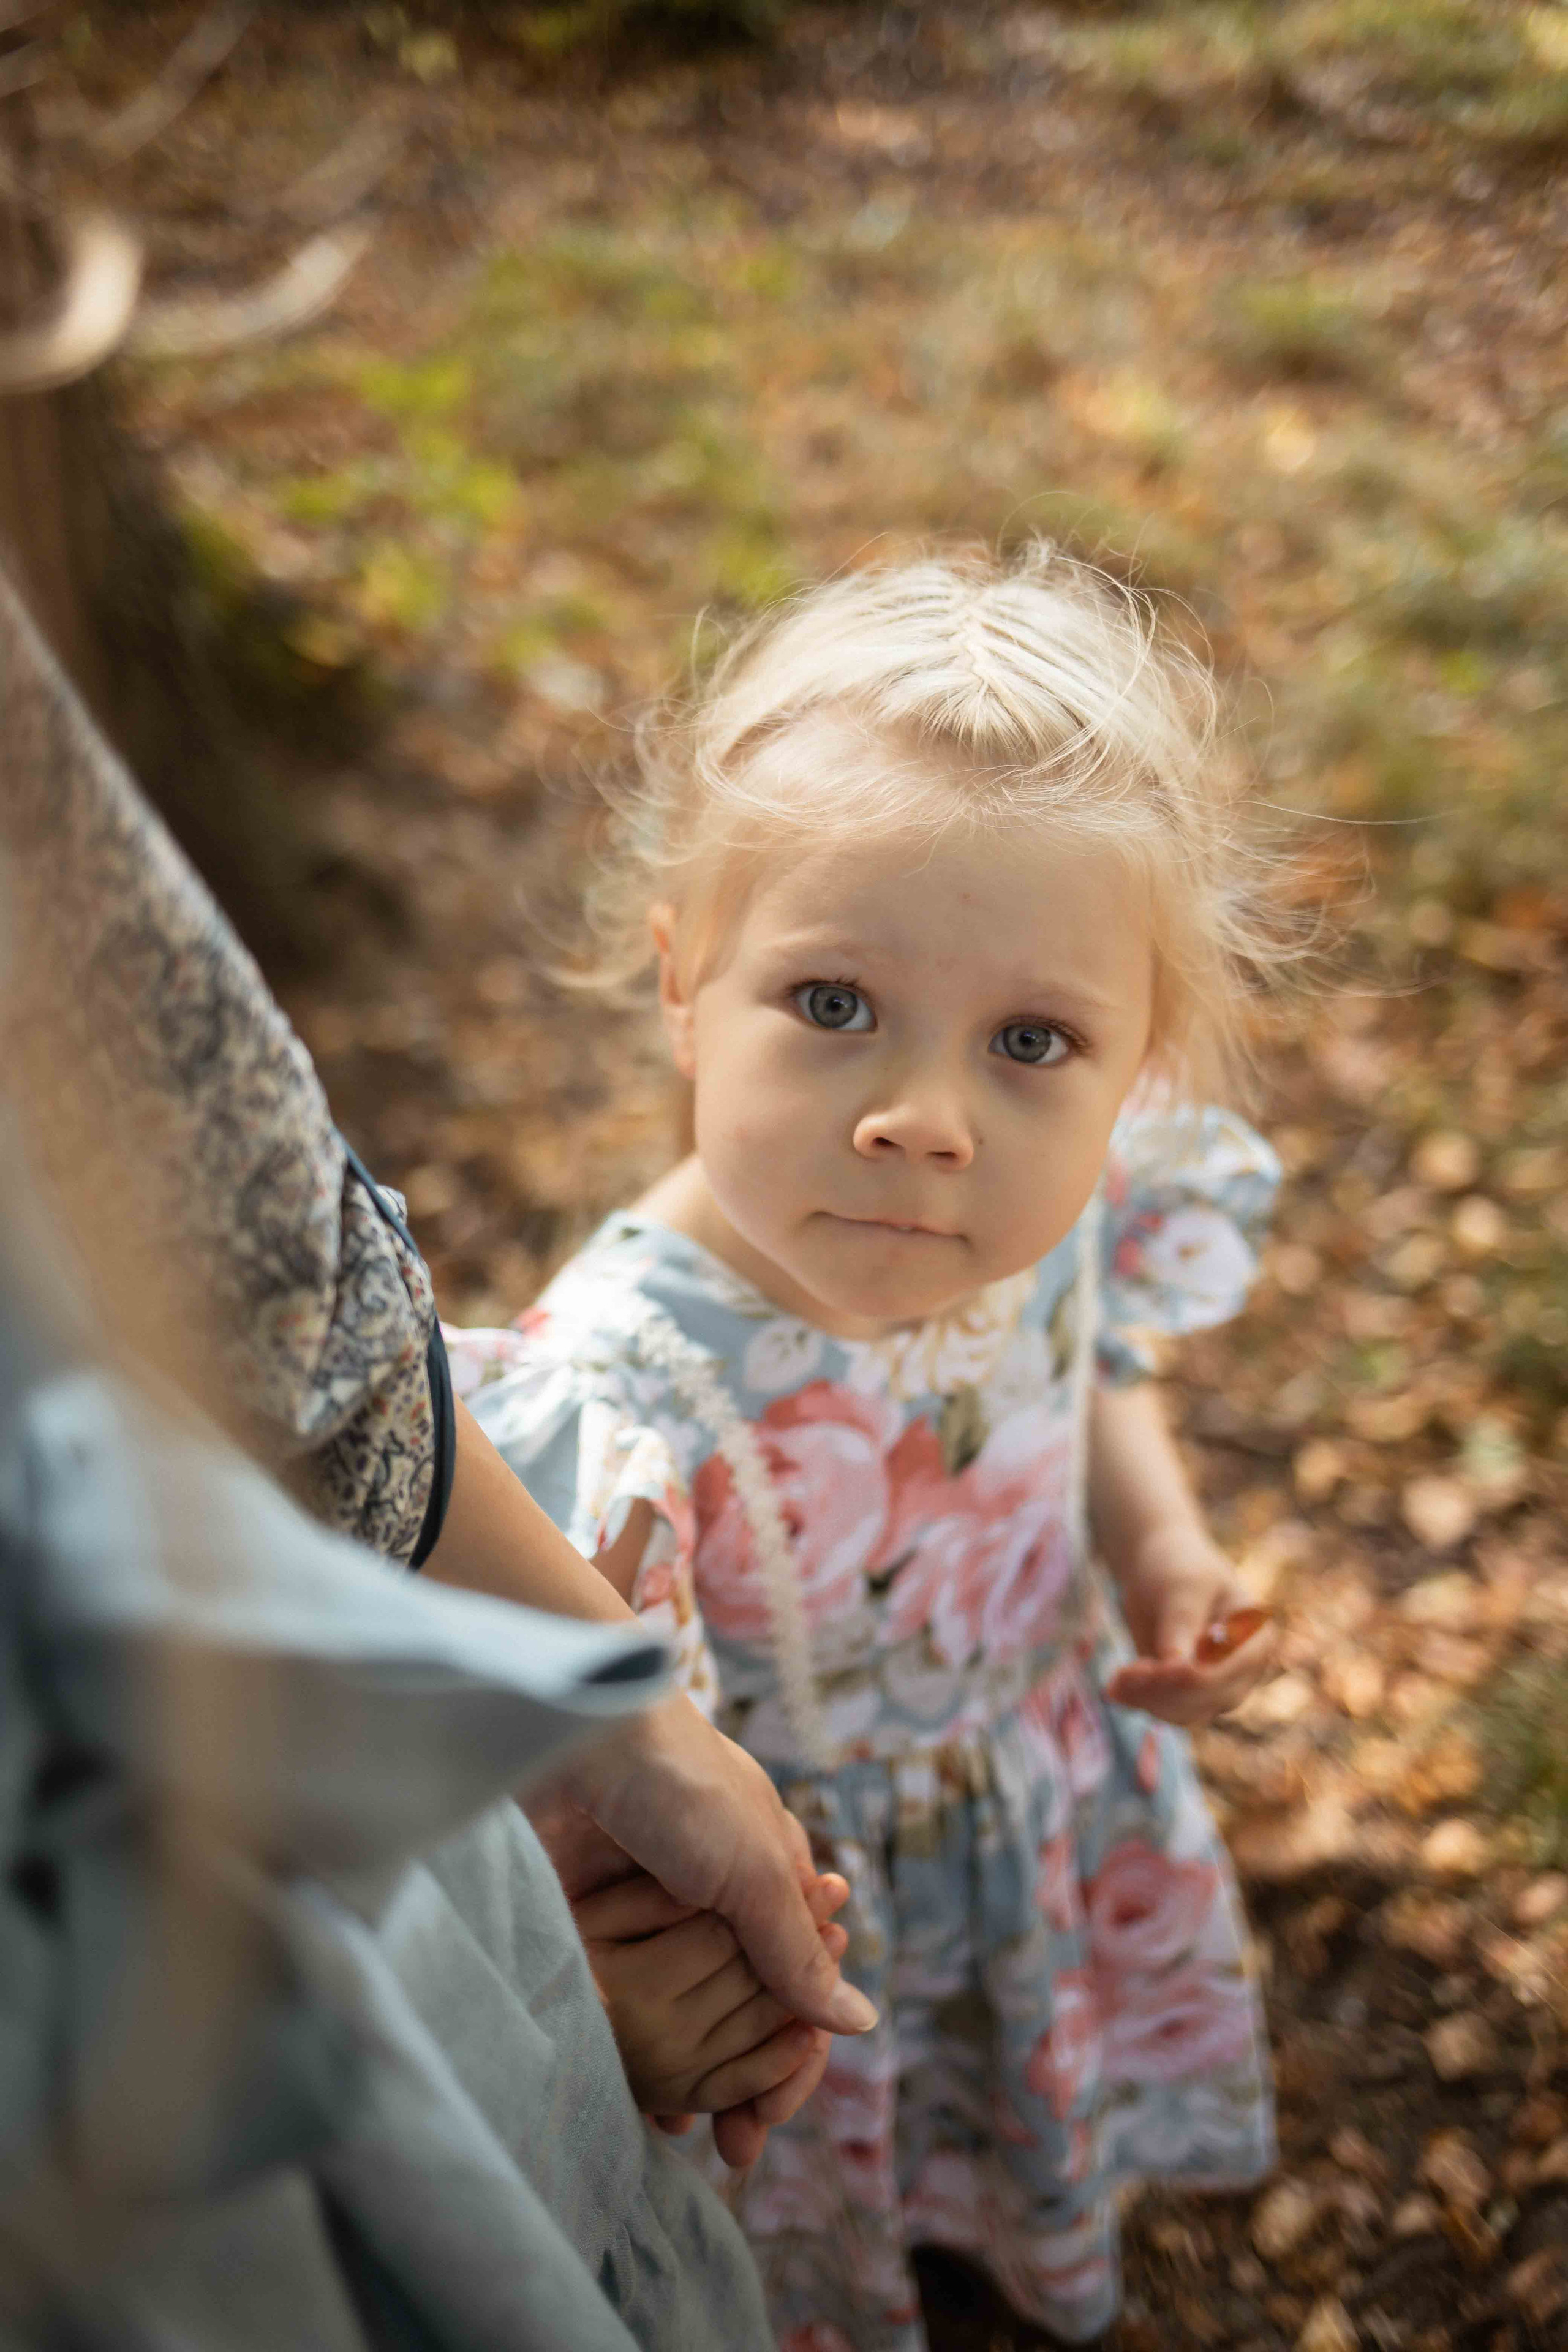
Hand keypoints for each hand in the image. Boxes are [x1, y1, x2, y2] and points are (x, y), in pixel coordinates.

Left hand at [532, 1698, 870, 2164]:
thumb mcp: (756, 1869)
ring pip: (680, 2016)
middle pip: (739, 2010)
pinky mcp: (590, 1920)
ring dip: (688, 2077)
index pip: (796, 1981)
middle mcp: (710, 1901)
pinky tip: (634, 2094)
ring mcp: (647, 1912)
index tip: (772, 2112)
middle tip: (736, 2146)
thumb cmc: (683, 1785)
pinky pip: (620, 2003)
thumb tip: (859, 2020)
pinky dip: (631, 2051)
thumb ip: (797, 1952)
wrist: (575, 1730)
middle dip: (744, 2081)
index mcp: (764, 1878)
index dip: (793, 2051)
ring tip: (684, 2132)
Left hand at [1104, 1525, 1276, 1726]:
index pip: (1229, 1672)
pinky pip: (1165, 1709)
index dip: (1192, 1678)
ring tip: (1114, 1682)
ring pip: (1185, 1713)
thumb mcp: (1182, 1587)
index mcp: (1256, 1639)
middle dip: (1163, 1691)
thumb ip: (1182, 1626)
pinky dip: (1139, 1701)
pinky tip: (1114, 1688)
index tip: (1152, 1670)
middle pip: (1208, 1700)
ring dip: (1147, 1700)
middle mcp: (1242, 1671)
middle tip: (1121, 1675)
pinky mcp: (1187, 1693)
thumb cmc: (1178, 1567)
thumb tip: (1177, 1670)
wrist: (1158, 1566)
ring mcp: (1216, 1687)